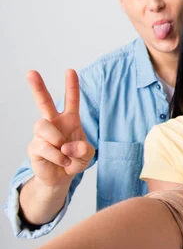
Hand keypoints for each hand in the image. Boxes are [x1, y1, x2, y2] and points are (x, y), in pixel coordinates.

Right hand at [26, 70, 94, 187]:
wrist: (62, 177)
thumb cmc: (75, 160)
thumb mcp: (87, 154)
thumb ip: (83, 149)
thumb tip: (67, 146)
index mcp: (70, 120)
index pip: (71, 100)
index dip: (71, 86)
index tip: (70, 71)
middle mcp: (54, 123)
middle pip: (44, 102)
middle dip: (38, 87)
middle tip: (31, 72)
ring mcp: (42, 134)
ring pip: (43, 126)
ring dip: (56, 139)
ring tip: (64, 151)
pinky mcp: (34, 147)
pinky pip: (44, 146)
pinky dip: (57, 156)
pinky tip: (62, 161)